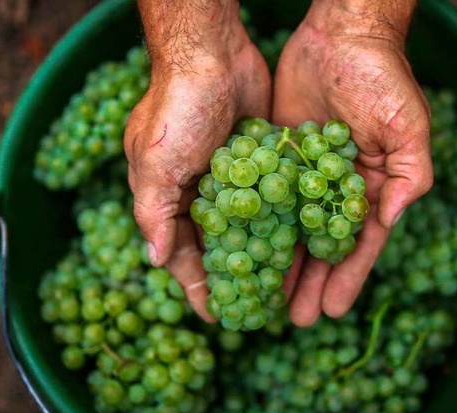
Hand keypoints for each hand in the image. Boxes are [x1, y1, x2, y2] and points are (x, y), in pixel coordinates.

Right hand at [125, 0, 270, 320]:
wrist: (214, 54)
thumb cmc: (177, 108)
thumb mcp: (156, 163)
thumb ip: (154, 212)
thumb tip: (154, 261)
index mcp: (170, 196)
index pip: (184, 253)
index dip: (198, 284)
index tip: (218, 314)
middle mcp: (202, 191)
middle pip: (221, 245)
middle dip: (237, 275)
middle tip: (259, 307)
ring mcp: (235, 177)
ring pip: (251, 228)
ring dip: (264, 255)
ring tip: (286, 286)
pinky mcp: (263, 162)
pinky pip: (273, 200)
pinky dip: (284, 222)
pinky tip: (302, 244)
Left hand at [273, 0, 432, 325]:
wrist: (341, 35)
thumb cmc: (382, 78)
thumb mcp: (408, 126)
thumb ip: (409, 174)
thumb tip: (389, 219)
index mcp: (372, 187)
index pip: (359, 243)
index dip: (347, 277)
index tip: (331, 310)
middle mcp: (338, 187)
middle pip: (322, 245)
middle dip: (311, 282)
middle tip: (294, 319)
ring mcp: (306, 175)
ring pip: (292, 228)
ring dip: (282, 262)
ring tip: (267, 297)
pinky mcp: (279, 157)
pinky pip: (268, 197)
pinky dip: (259, 224)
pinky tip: (246, 248)